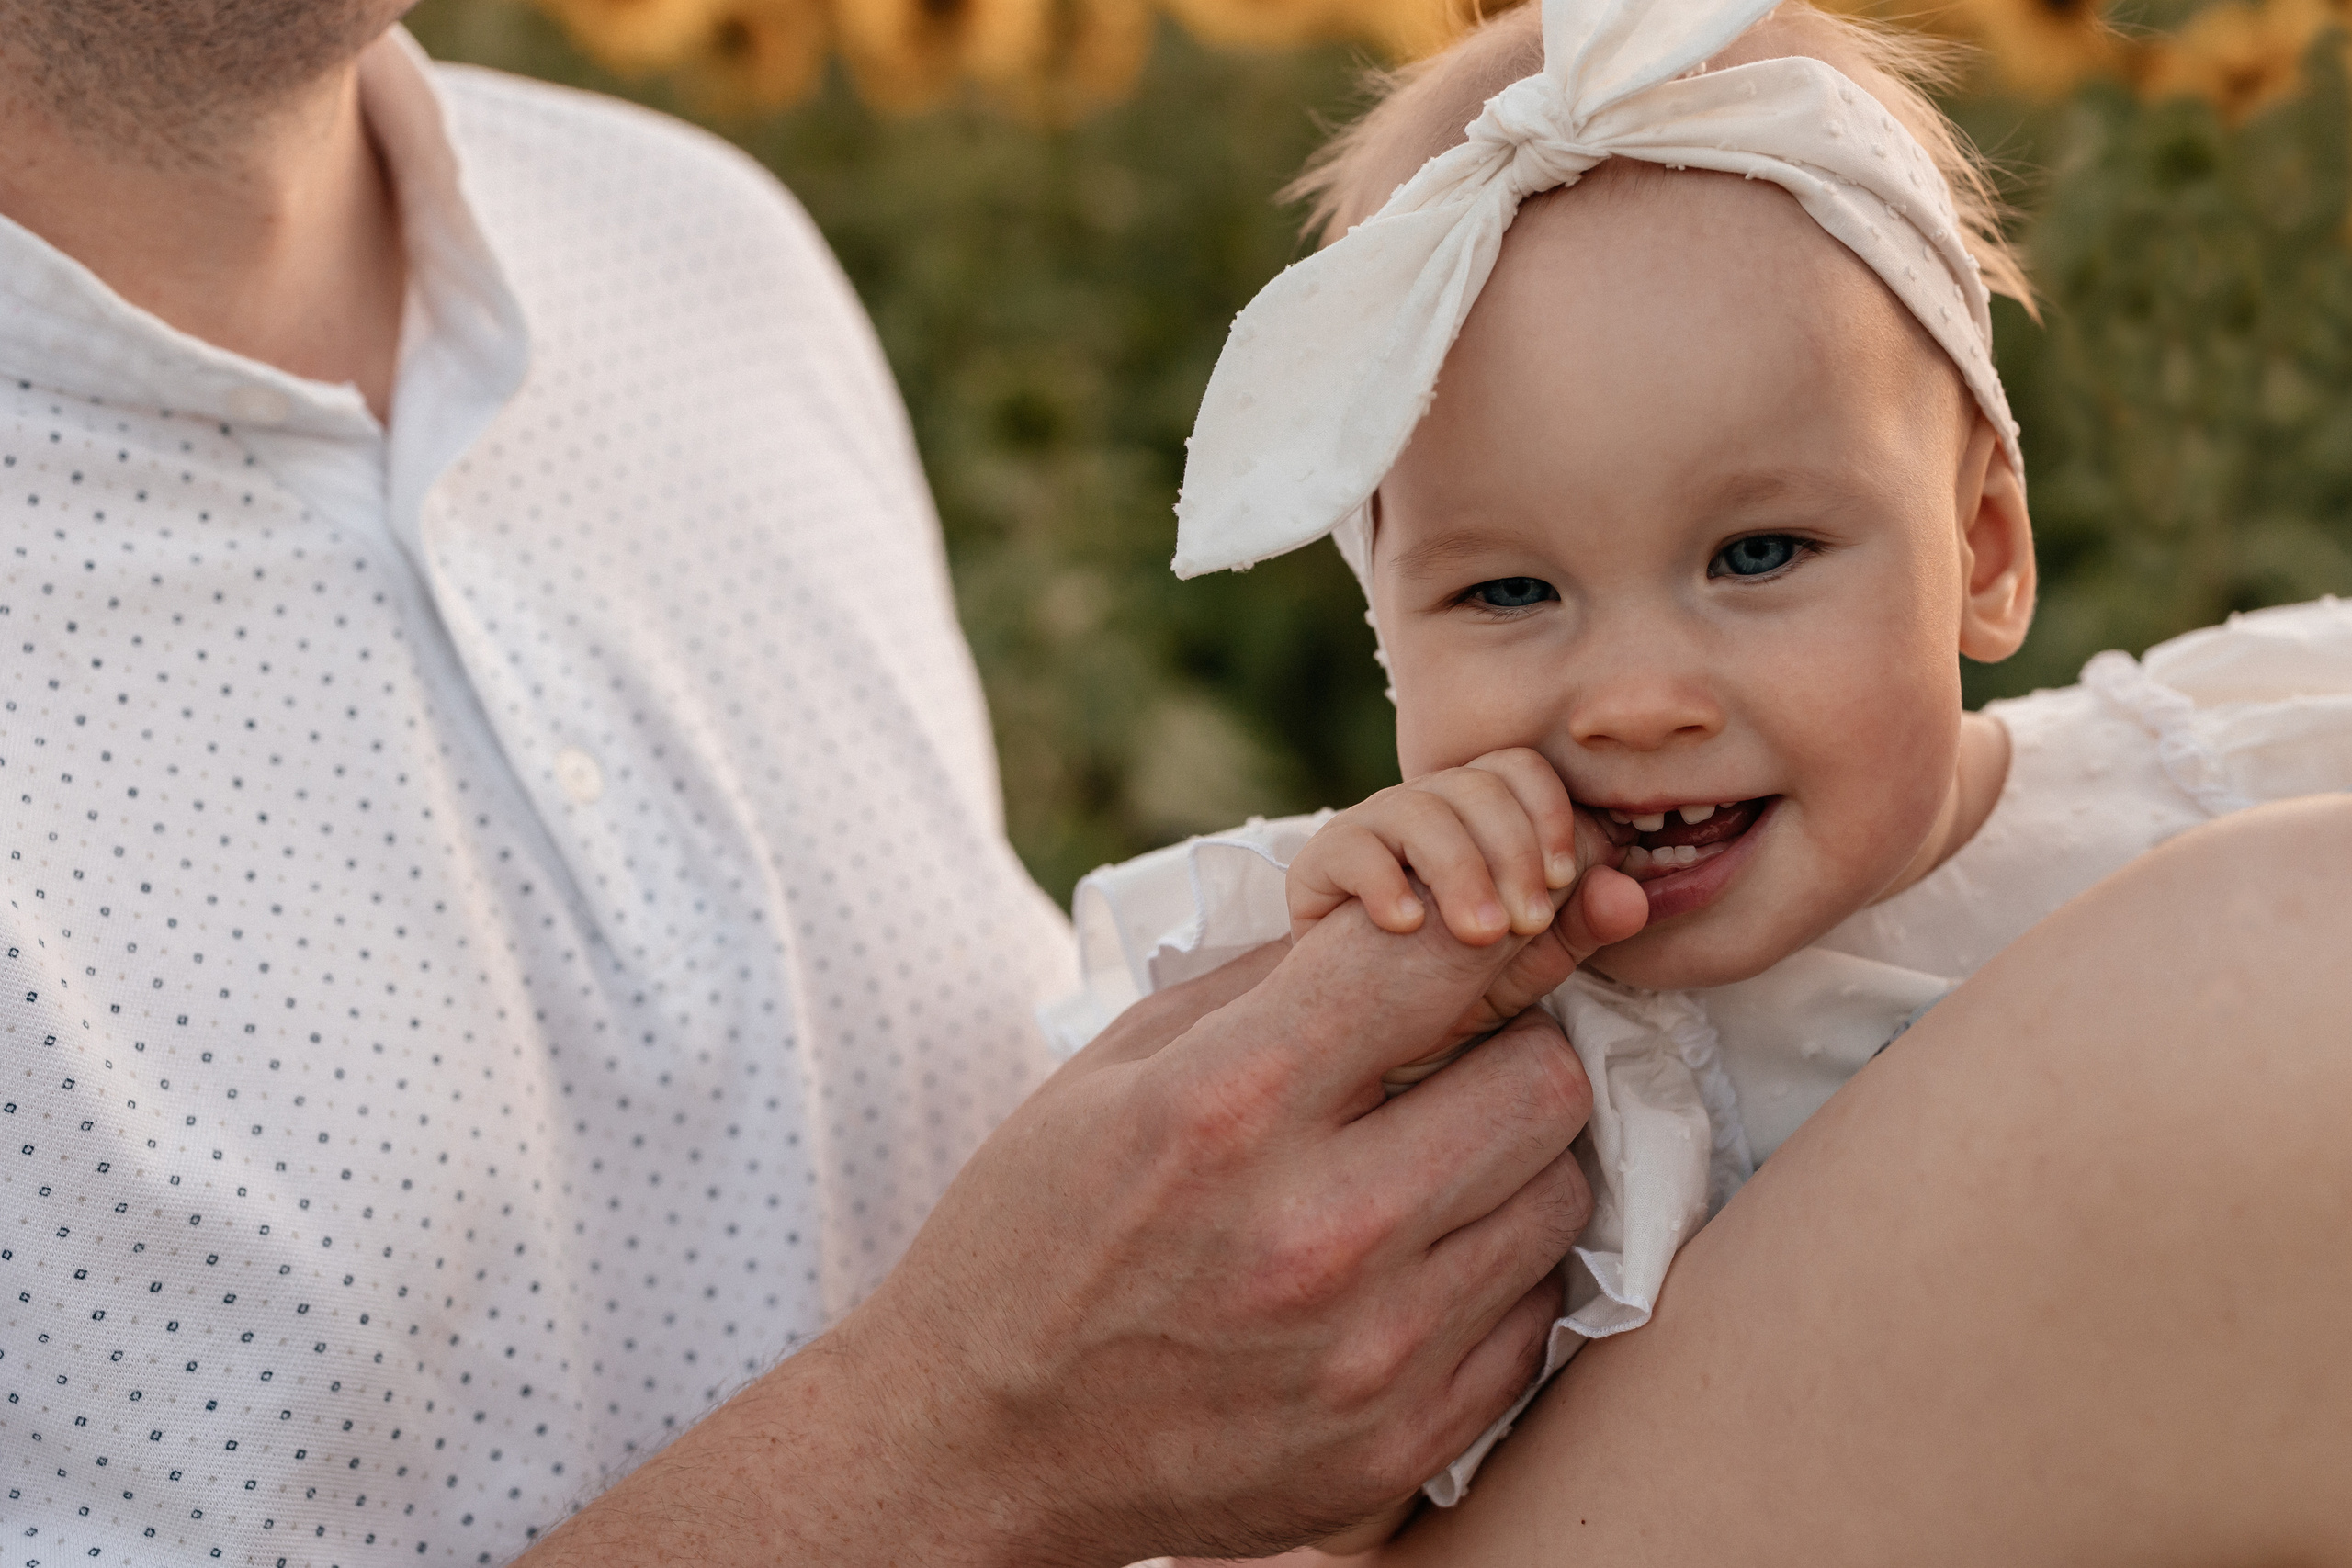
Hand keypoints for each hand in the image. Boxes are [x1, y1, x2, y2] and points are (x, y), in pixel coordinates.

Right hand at [829, 895, 1617, 1564]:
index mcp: (1225, 1108)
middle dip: (1506, 1051)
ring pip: (1562, 1197)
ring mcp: (1371, 1355)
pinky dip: (1492, 1276)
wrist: (981, 1446)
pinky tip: (1409, 1271)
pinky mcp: (1401, 1446)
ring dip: (1508, 1166)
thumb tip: (1411, 913)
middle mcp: (1315, 1233)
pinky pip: (1537, 1316)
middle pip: (1544, 1082)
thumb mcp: (1115, 1065)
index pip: (1431, 959)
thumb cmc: (1035, 1232)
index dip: (1474, 921)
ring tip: (1423, 1170)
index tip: (1472, 932)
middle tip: (1449, 1067)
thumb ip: (1270, 981)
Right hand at [1288, 748, 1646, 1085]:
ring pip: (1419, 808)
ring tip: (1481, 934)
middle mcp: (1428, 809)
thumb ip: (1579, 927)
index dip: (1547, 814)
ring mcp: (1372, 830)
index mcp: (1482, 817)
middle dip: (1511, 852)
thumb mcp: (1530, 963)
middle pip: (1474, 785)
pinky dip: (1384, 884)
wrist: (1370, 1037)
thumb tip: (1630, 894)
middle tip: (1526, 923)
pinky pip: (1353, 846)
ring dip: (1459, 870)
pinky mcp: (1322, 863)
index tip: (1560, 880)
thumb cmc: (1453, 987)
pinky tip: (1407, 929)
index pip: (1520, 770)